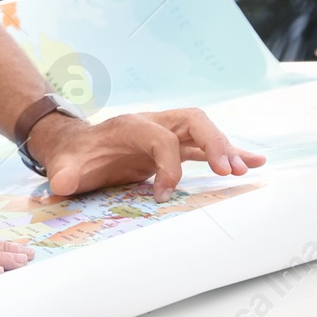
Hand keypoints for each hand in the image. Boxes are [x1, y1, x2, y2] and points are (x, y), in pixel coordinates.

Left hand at [29, 107, 266, 199]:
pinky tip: (254, 161)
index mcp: (130, 125)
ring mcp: (166, 132)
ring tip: (247, 169)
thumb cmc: (74, 158)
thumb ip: (64, 173)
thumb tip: (62, 184)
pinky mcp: (174, 145)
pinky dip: (229, 152)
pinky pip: (205, 146)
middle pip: (192, 120)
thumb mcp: (64, 166)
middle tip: (228, 172)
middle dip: (212, 143)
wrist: (76, 146)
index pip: (161, 138)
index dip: (167, 166)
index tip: (162, 195)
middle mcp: (153, 122)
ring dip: (226, 148)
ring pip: (204, 131)